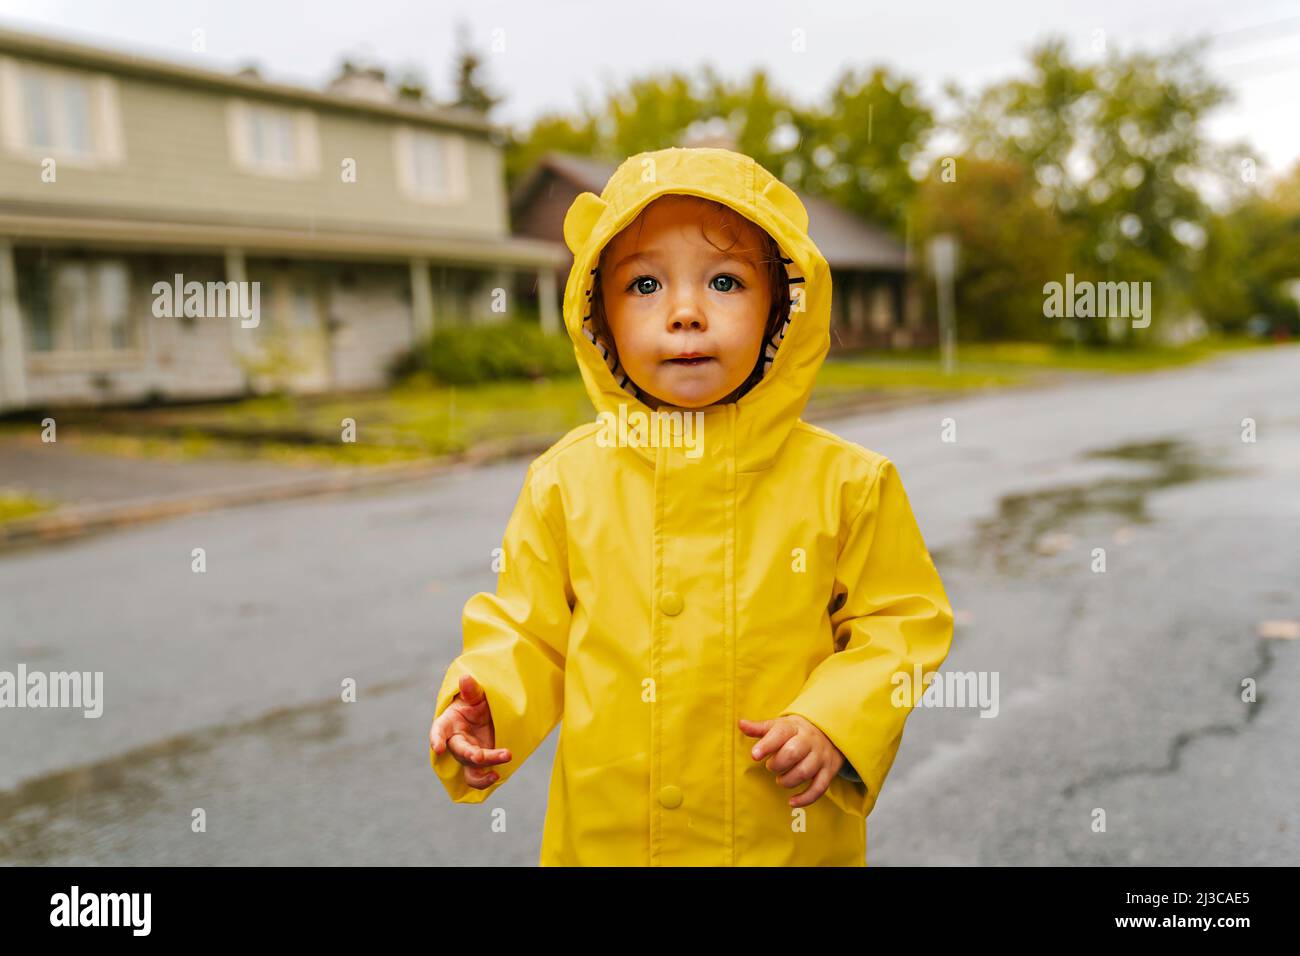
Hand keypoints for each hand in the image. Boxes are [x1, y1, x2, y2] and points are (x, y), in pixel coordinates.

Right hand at [430, 674, 512, 789]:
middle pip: (461, 752)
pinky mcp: (479, 764)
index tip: (437, 747)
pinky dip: (485, 780)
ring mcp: (468, 754)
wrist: (486, 714)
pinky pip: (478, 777)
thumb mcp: (475, 695)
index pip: (439, 730)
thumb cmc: (475, 703)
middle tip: (488, 755)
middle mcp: (456, 741)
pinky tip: (497, 776)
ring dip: (481, 776)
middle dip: (474, 756)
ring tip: (495, 774)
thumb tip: (466, 678)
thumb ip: (471, 690)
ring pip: (469, 770)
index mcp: (449, 723)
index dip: (436, 739)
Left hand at [739, 714, 844, 807]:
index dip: (766, 745)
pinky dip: (805, 798)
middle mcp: (809, 741)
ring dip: (788, 780)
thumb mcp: (779, 726)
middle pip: (793, 753)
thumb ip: (760, 728)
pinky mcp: (828, 771)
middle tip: (771, 767)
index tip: (754, 755)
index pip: (780, 734)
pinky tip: (792, 802)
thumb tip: (740, 724)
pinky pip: (819, 788)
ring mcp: (820, 756)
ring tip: (780, 779)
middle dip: (777, 764)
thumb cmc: (795, 732)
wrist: (828, 731)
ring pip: (805, 772)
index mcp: (794, 727)